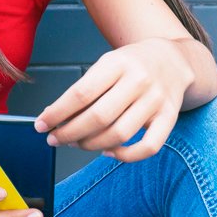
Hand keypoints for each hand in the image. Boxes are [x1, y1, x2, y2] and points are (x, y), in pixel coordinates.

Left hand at [32, 39, 194, 162]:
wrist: (174, 60)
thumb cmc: (133, 65)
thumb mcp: (108, 63)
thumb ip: (86, 88)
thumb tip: (55, 117)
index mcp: (118, 62)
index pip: (81, 93)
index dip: (57, 113)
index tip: (42, 124)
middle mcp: (139, 80)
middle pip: (98, 117)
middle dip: (70, 133)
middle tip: (55, 139)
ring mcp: (156, 100)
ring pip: (120, 134)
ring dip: (91, 145)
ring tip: (77, 143)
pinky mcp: (170, 117)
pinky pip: (148, 147)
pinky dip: (126, 156)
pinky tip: (109, 152)